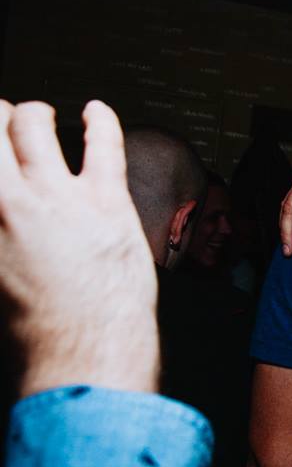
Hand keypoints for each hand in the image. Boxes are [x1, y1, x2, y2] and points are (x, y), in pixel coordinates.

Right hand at [0, 100, 159, 396]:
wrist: (83, 355)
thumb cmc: (32, 333)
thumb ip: (4, 235)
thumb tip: (8, 219)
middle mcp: (8, 199)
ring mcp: (57, 195)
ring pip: (34, 124)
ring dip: (32, 115)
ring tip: (37, 115)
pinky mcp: (106, 201)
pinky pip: (104, 144)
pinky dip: (100, 120)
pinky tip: (97, 110)